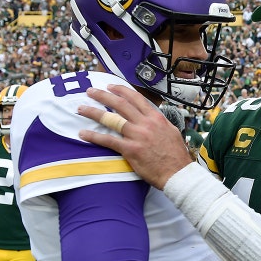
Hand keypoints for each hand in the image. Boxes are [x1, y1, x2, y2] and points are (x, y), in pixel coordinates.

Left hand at [77, 85, 193, 189]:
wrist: (178, 173)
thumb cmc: (176, 155)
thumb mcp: (171, 131)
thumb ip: (158, 122)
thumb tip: (152, 116)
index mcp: (156, 117)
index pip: (136, 98)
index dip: (121, 90)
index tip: (110, 86)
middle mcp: (145, 123)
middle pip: (120, 104)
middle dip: (103, 95)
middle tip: (90, 92)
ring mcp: (137, 136)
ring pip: (111, 119)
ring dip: (94, 112)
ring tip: (81, 109)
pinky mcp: (130, 150)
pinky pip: (108, 140)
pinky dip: (94, 136)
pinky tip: (83, 133)